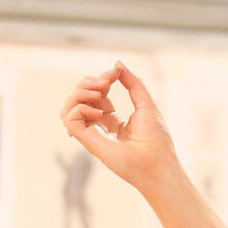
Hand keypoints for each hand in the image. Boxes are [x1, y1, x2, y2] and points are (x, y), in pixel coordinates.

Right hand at [60, 62, 178, 192]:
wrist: (158, 164)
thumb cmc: (156, 139)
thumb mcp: (146, 103)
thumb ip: (133, 83)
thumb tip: (116, 64)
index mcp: (112, 119)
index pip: (96, 93)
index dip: (102, 78)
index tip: (115, 73)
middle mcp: (99, 126)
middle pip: (80, 96)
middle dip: (89, 82)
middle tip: (106, 83)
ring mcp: (93, 133)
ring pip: (70, 105)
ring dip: (80, 92)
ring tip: (100, 93)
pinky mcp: (88, 141)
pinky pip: (69, 118)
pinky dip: (79, 108)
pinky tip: (98, 111)